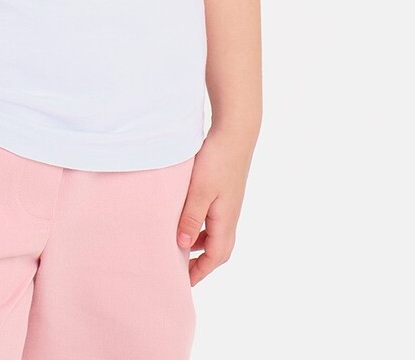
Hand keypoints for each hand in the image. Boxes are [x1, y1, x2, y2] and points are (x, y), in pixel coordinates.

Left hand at [175, 124, 257, 285]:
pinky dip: (201, 225)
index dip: (200, 271)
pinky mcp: (225, 191)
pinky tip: (187, 216)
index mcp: (225, 221)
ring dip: (200, 243)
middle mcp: (230, 215)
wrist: (235, 132)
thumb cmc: (217, 160)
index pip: (215, 257)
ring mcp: (229, 203)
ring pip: (216, 233)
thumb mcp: (199, 191)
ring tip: (179, 245)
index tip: (183, 282)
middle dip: (201, 262)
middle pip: (218, 249)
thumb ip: (191, 219)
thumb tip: (183, 247)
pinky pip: (214, 218)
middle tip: (180, 268)